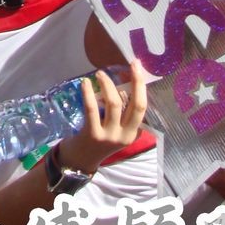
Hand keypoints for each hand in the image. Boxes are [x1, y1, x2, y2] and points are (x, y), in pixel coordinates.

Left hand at [59, 60, 145, 174]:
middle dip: (135, 82)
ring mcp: (109, 135)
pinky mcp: (92, 134)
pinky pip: (92, 109)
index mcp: (133, 133)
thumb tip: (124, 84)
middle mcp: (124, 135)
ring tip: (99, 74)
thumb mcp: (117, 130)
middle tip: (129, 64)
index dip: (142, 86)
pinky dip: (88, 93)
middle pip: (135, 105)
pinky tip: (85, 83)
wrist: (81, 160)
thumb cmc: (100, 139)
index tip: (138, 66)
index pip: (143, 108)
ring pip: (114, 104)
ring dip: (107, 84)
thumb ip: (122, 113)